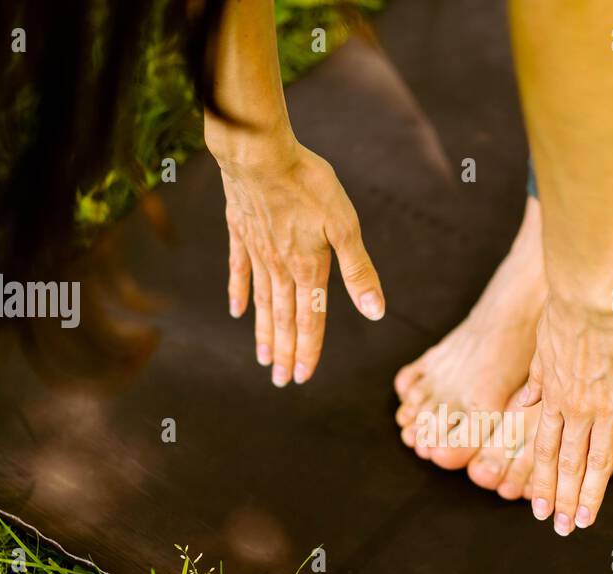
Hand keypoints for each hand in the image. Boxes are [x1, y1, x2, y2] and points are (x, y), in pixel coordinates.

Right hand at [211, 134, 384, 385]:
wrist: (259, 152)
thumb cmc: (307, 184)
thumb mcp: (344, 226)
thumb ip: (358, 271)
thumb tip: (375, 312)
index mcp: (309, 268)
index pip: (310, 319)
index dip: (309, 350)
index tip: (302, 377)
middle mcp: (281, 267)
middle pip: (284, 319)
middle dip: (285, 352)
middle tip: (281, 381)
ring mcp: (258, 251)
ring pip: (262, 302)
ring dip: (264, 332)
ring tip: (263, 358)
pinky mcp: (241, 232)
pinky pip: (240, 270)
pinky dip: (239, 293)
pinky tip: (237, 311)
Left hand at [521, 286, 612, 533]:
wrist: (592, 296)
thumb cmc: (566, 311)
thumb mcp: (541, 349)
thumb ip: (534, 383)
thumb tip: (519, 407)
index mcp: (554, 399)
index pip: (544, 451)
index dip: (542, 483)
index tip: (538, 509)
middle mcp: (577, 410)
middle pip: (568, 465)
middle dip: (562, 500)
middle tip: (562, 529)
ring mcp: (608, 408)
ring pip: (597, 463)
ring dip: (589, 497)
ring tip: (584, 523)